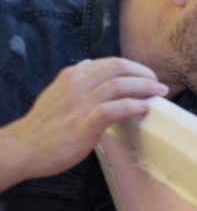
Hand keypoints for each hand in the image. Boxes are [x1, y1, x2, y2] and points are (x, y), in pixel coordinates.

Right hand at [1, 58, 165, 186]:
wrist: (23, 148)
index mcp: (72, 76)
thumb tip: (103, 78)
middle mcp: (76, 85)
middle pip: (118, 68)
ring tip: (158, 94)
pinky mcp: (82, 125)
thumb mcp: (61, 95)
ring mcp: (78, 104)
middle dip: (144, 74)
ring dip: (144, 88)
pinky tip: (144, 109)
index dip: (136, 68)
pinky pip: (112, 109)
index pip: (111, 62)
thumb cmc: (46, 125)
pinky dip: (131, 106)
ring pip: (118, 86)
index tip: (149, 77)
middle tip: (159, 85)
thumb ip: (81, 85)